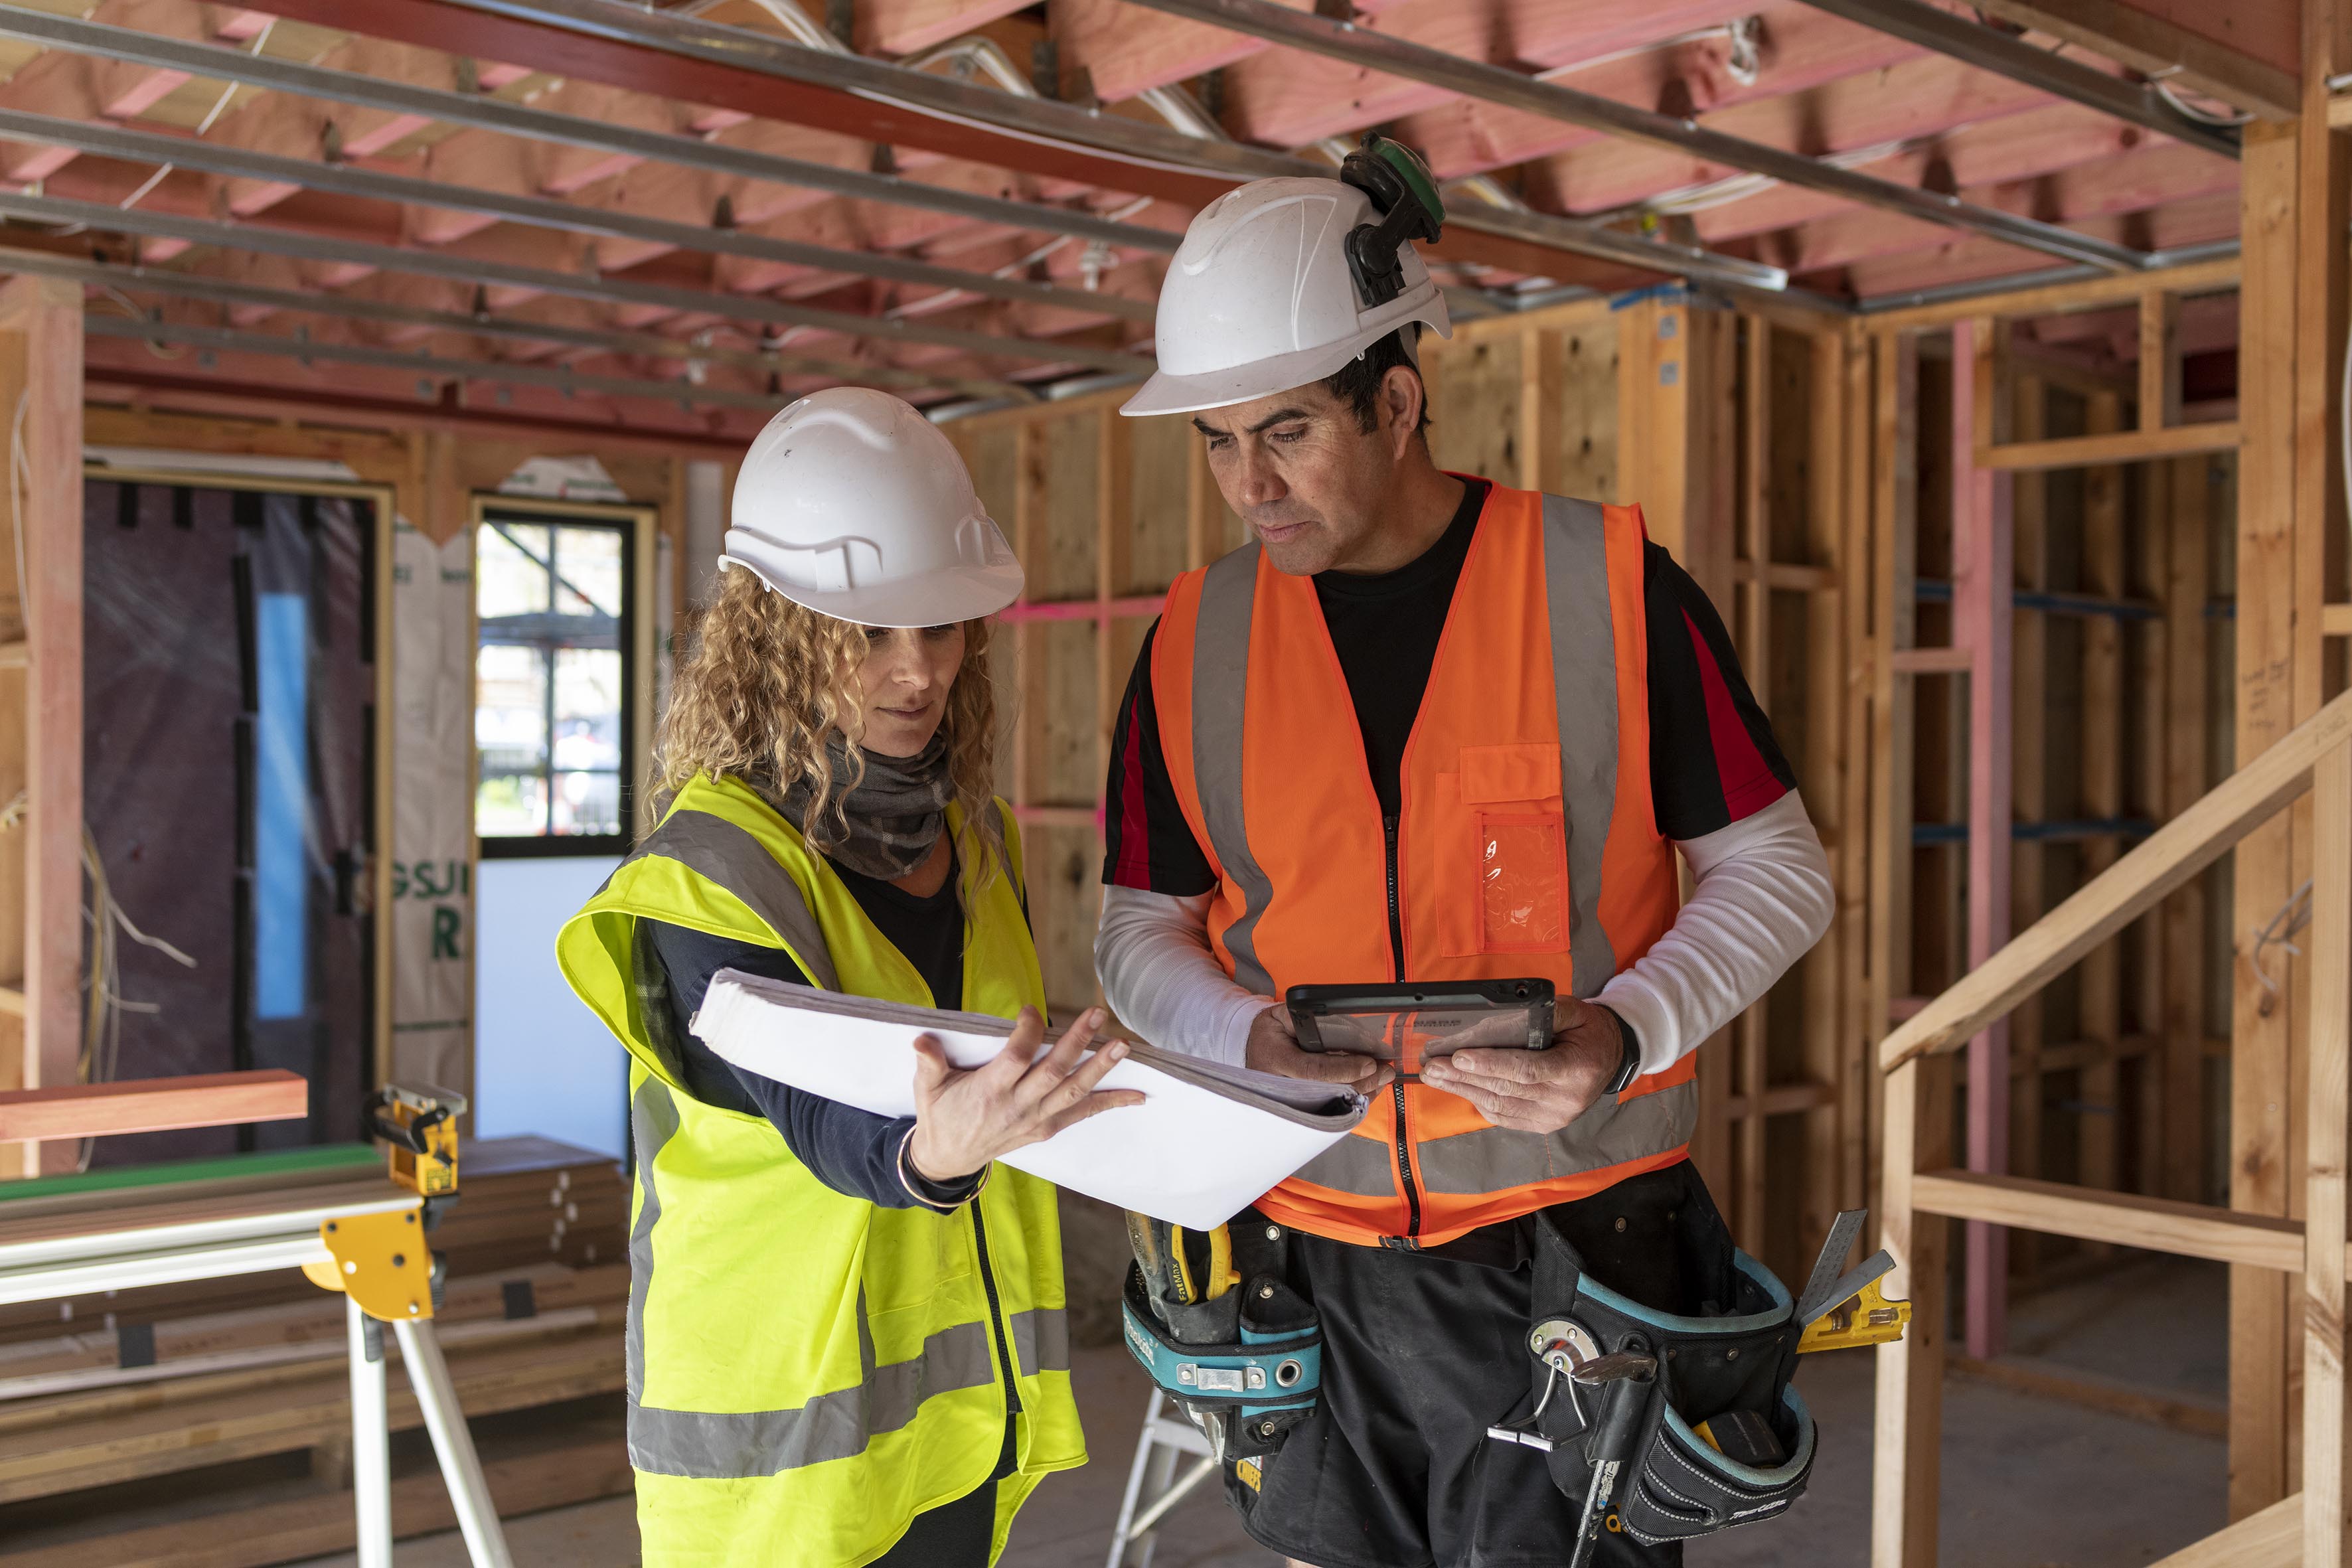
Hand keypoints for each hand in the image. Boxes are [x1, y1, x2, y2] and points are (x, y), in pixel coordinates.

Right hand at [906, 1007, 1146, 1181]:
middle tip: (1098, 1015)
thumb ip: (929, 1063)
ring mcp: (1036, 1119)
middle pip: (1054, 1072)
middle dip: (1078, 1042)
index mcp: (989, 1091)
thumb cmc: (940, 1115)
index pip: (1016, 1058)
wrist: (948, 1159)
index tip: (1032, 1009)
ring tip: (1122, 1045)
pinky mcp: (1046, 1128)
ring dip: (1101, 1068)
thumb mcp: (927, 1089)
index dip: (1027, 1033)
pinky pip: (1082, 1113)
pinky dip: (1110, 1103)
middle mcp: (1018, 1106)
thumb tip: (920, 1041)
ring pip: (1074, 1091)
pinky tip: (1138, 1095)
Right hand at [1245, 1003, 1393, 1093]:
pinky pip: (1331, 1107)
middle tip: (1385, 1072)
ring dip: (1362, 1092)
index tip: (1369, 1063)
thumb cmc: (1270, 1031)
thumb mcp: (1281, 1015)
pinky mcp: (1301, 1107)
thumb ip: (1305, 1019)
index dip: (1343, 1069)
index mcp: (1276, 1059)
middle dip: (1361, 1083)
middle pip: (1327, 1091)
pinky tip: (1370, 1089)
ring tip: (1383, 1079)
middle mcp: (1281, 1086)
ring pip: (1332, 1104)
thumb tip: (1339, 1026)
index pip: (1313, 1069)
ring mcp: (1291, 1101)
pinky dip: (1353, 1099)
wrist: (1253, 1049)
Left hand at [1419, 997, 1623, 1133]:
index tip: (1460, 1056)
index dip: (1491, 1064)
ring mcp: (1554, 1118)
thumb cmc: (1589, 1032)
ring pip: (1500, 1106)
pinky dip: (1478, 1102)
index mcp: (1576, 1069)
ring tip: (1435, 1076)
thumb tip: (1507, 1013)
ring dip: (1463, 1090)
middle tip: (1433, 1066)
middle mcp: (1565, 1100)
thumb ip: (1546, 1013)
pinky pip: (1504, 1117)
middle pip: (1507, 1089)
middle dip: (1464, 1077)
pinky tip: (1459, 1087)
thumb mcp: (1577, 1012)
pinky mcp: (1543, 1126)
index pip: (1527, 1070)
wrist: (1610, 1059)